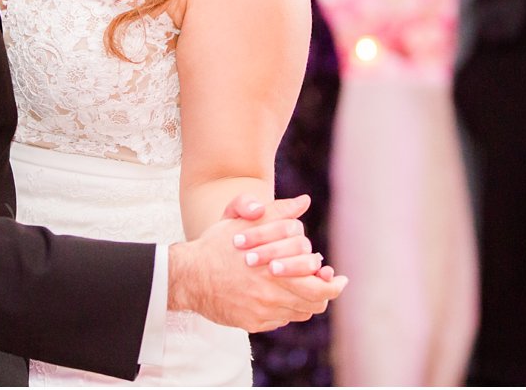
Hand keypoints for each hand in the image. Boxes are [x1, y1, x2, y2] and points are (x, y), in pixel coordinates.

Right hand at [168, 210, 347, 331]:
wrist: (188, 276)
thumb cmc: (216, 245)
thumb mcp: (244, 221)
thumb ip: (277, 211)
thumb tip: (304, 202)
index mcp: (276, 273)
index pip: (321, 289)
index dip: (333, 285)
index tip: (337, 277)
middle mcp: (273, 297)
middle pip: (314, 304)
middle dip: (323, 293)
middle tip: (324, 282)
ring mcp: (262, 313)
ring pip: (298, 313)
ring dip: (303, 300)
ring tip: (301, 286)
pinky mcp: (252, 323)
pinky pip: (279, 320)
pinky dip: (284, 309)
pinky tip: (277, 294)